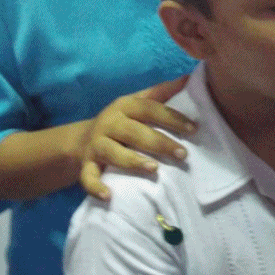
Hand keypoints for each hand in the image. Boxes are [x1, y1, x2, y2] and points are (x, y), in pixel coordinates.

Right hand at [80, 75, 195, 199]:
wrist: (80, 140)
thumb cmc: (121, 121)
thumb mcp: (137, 102)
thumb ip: (161, 92)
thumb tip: (188, 78)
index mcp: (124, 105)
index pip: (150, 109)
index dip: (172, 118)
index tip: (193, 129)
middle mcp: (109, 123)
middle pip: (135, 132)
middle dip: (160, 143)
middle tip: (183, 154)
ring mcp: (96, 144)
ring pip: (113, 153)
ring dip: (133, 161)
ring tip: (155, 169)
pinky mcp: (85, 164)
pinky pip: (88, 177)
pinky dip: (96, 187)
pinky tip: (110, 196)